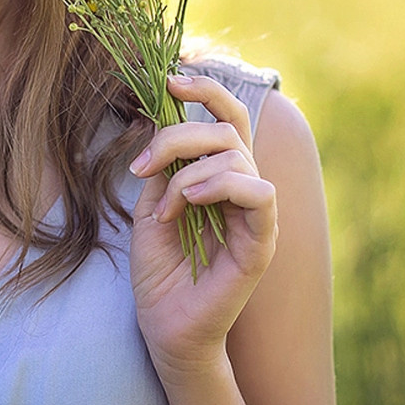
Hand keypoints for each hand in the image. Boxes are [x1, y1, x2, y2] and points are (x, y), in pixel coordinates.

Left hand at [128, 74, 278, 382]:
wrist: (164, 326)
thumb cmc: (158, 269)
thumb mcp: (150, 203)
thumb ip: (161, 163)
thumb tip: (156, 114)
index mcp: (221, 175)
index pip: (228, 115)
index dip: (205, 89)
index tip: (170, 79)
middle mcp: (244, 187)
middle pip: (226, 128)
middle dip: (178, 135)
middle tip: (142, 166)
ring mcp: (256, 213)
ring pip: (236, 154)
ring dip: (188, 169)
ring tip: (166, 204)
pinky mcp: (262, 240)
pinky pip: (258, 193)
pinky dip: (219, 187)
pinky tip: (189, 203)